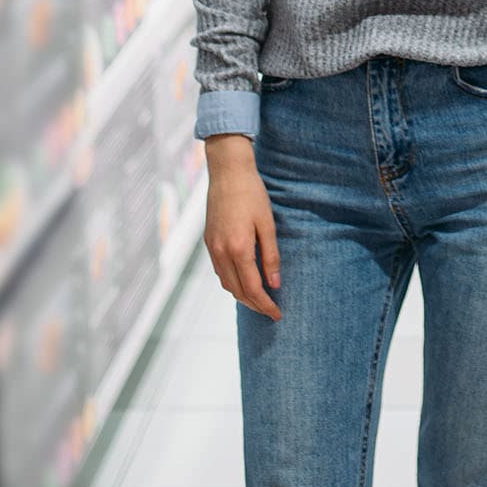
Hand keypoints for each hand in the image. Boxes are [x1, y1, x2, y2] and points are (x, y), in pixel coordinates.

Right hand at [203, 136, 281, 320]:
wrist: (228, 173)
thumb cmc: (252, 195)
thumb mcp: (267, 225)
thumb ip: (270, 256)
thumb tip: (275, 284)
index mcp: (238, 249)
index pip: (252, 289)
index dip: (265, 305)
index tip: (278, 314)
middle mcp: (221, 252)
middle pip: (237, 291)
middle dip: (254, 305)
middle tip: (271, 311)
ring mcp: (212, 248)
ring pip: (226, 283)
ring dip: (242, 295)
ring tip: (259, 300)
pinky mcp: (208, 242)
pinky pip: (219, 271)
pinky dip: (232, 282)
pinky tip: (243, 280)